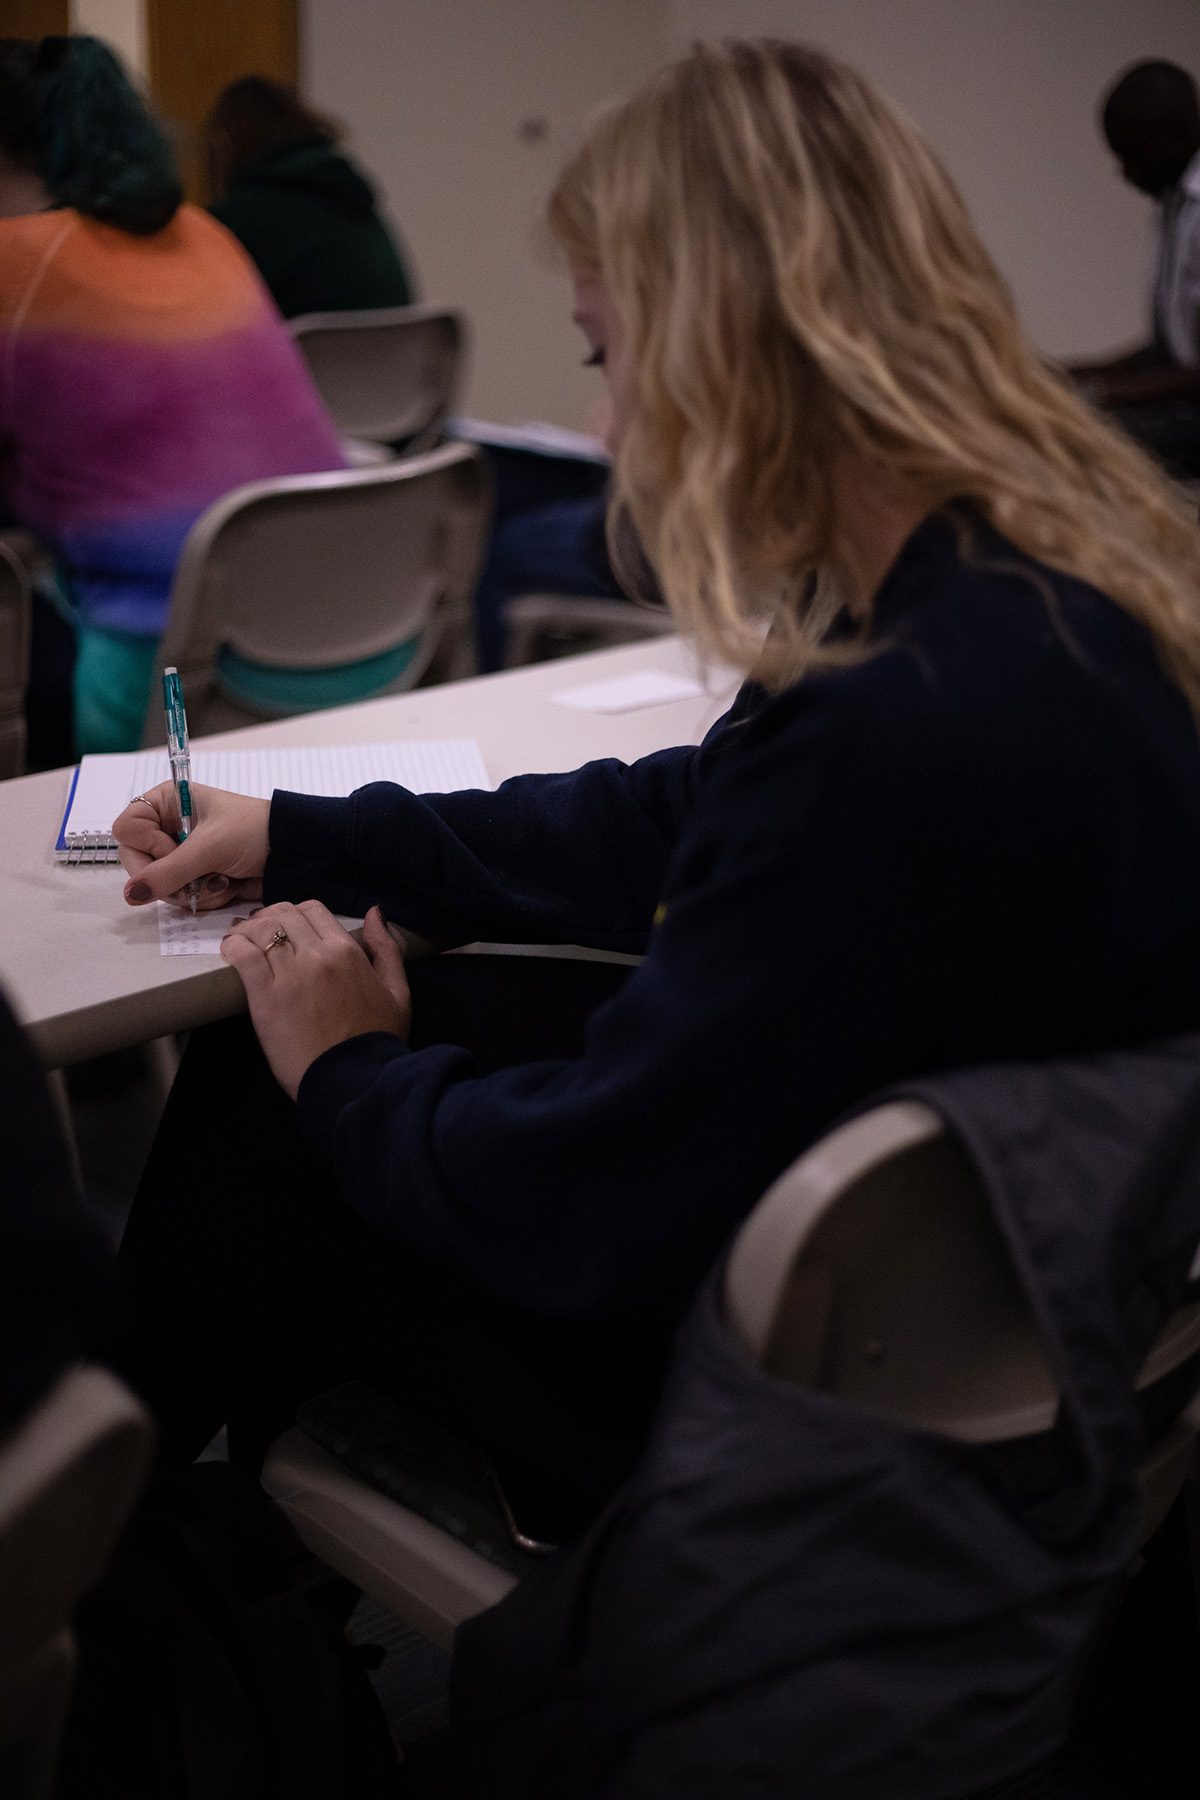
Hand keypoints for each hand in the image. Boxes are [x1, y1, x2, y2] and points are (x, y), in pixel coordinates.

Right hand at [115, 782, 269, 910]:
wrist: (292, 852)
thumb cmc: (255, 831)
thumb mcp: (209, 847)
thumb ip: (167, 872)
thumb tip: (131, 894)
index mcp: (167, 802)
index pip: (126, 830)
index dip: (145, 846)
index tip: (172, 849)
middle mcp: (168, 827)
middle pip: (138, 862)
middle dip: (170, 877)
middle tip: (198, 874)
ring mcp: (181, 854)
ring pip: (159, 885)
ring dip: (192, 889)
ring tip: (222, 878)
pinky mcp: (195, 877)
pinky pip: (181, 896)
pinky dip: (205, 896)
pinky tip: (227, 885)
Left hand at [220, 901, 410, 1099]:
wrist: (353, 1080)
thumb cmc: (378, 1039)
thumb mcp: (398, 991)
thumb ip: (386, 949)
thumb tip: (373, 912)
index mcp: (347, 951)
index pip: (313, 909)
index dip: (297, 912)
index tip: (289, 926)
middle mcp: (317, 955)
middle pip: (283, 915)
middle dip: (269, 917)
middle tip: (261, 931)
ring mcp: (289, 974)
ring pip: (260, 930)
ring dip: (248, 929)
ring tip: (241, 939)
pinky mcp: (265, 997)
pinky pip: (243, 955)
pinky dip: (233, 946)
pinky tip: (230, 950)